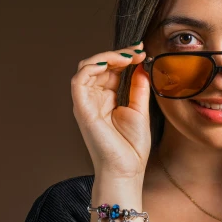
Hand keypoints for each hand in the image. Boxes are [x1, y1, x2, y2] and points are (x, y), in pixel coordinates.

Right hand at [71, 43, 150, 178]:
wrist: (126, 170)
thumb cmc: (132, 148)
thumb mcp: (140, 110)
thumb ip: (138, 88)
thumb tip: (141, 66)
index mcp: (107, 100)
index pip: (111, 70)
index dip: (124, 58)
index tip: (142, 52)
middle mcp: (94, 99)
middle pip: (99, 65)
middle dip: (118, 54)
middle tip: (137, 51)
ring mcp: (86, 103)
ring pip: (87, 68)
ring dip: (107, 57)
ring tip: (127, 56)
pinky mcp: (82, 109)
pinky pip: (79, 80)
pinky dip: (93, 67)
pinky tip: (110, 63)